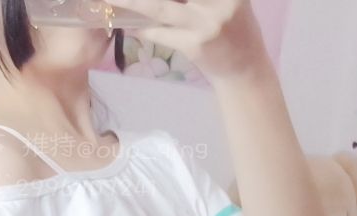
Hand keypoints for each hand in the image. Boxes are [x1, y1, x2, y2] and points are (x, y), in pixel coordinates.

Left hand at [114, 0, 267, 82]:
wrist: (245, 68)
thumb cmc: (234, 29)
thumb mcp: (227, 2)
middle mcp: (220, 2)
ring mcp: (207, 24)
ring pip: (161, 8)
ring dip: (133, 4)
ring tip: (112, 0)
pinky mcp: (195, 45)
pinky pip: (161, 34)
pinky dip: (145, 30)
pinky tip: (132, 26)